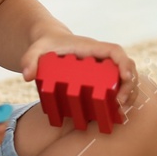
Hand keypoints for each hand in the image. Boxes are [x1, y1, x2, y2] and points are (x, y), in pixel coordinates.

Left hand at [21, 34, 140, 109]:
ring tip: (120, 110)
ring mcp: (103, 69)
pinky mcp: (100, 79)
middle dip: (129, 85)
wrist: (49, 43)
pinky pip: (118, 86)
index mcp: (91, 48)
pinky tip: (118, 112)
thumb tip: (27, 76)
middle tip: (120, 102)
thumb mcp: (36, 50)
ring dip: (129, 93)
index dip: (124, 63)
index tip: (125, 77)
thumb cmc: (45, 45)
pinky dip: (122, 98)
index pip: (115, 51)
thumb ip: (29, 60)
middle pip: (126, 67)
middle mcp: (101, 58)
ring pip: (126, 78)